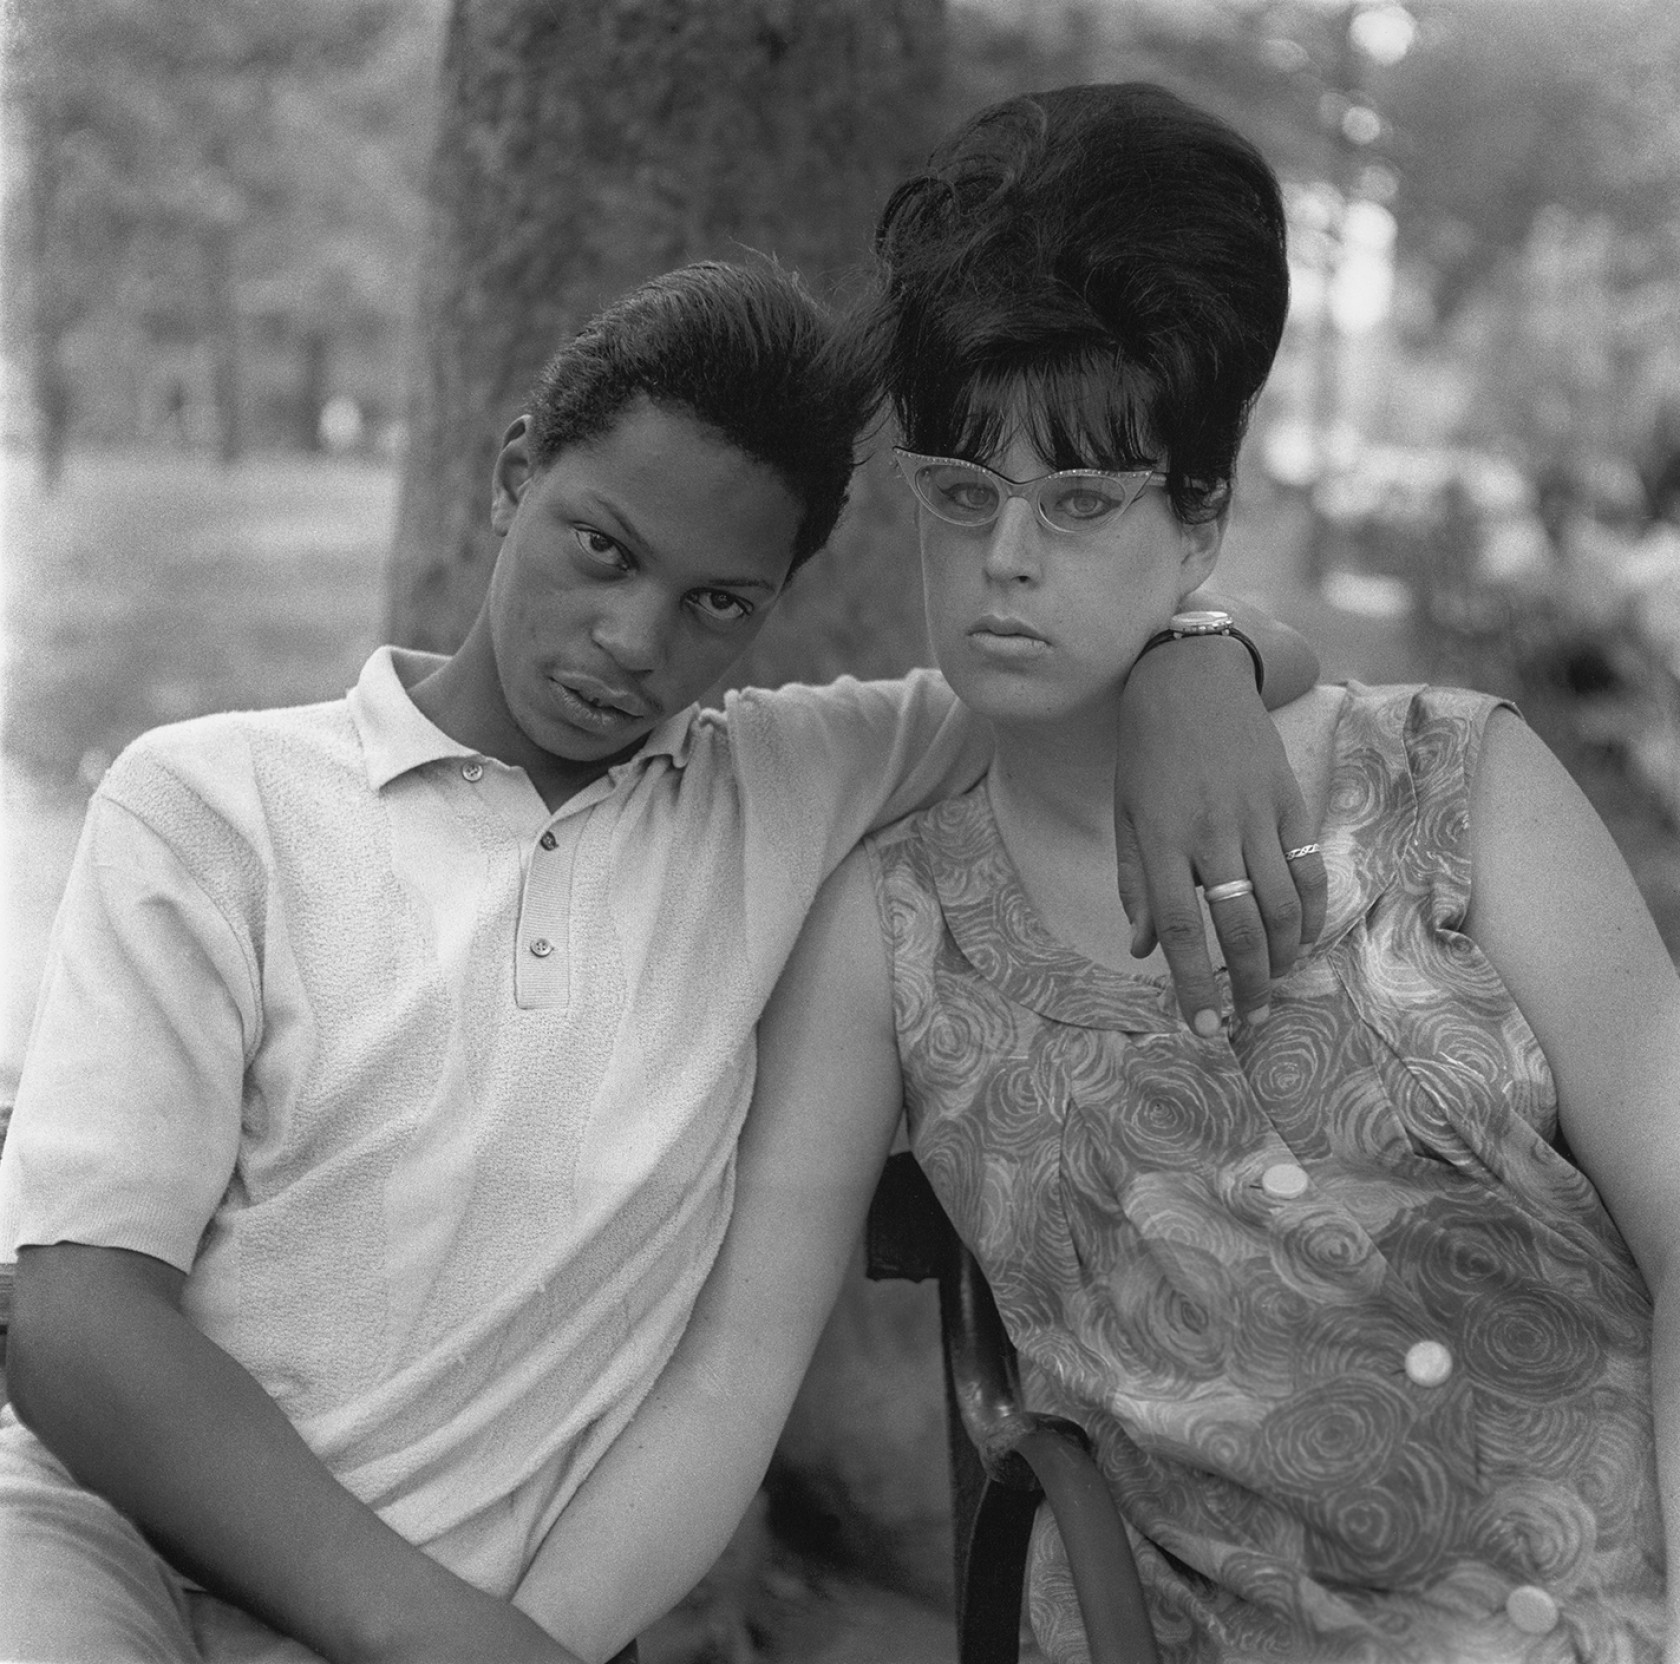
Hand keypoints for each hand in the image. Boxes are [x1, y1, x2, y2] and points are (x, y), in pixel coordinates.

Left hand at [1113, 635, 1325, 1031]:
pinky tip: (1300, 939)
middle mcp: (1211, 831)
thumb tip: (1141, 951)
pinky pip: (1308, 867)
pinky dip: (1311, 911)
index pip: (1179, 928)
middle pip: (1238, 926)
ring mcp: (1255, 815)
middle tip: (1248, 1020)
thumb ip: (1135, 885)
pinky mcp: (1288, 799)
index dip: (1192, 983)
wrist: (1189, 679)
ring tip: (1272, 984)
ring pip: (1281, 905)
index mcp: (1162, 838)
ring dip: (1281, 956)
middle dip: (1246, 984)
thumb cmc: (1146, 753)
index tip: (1202, 1027)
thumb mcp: (1125, 815)